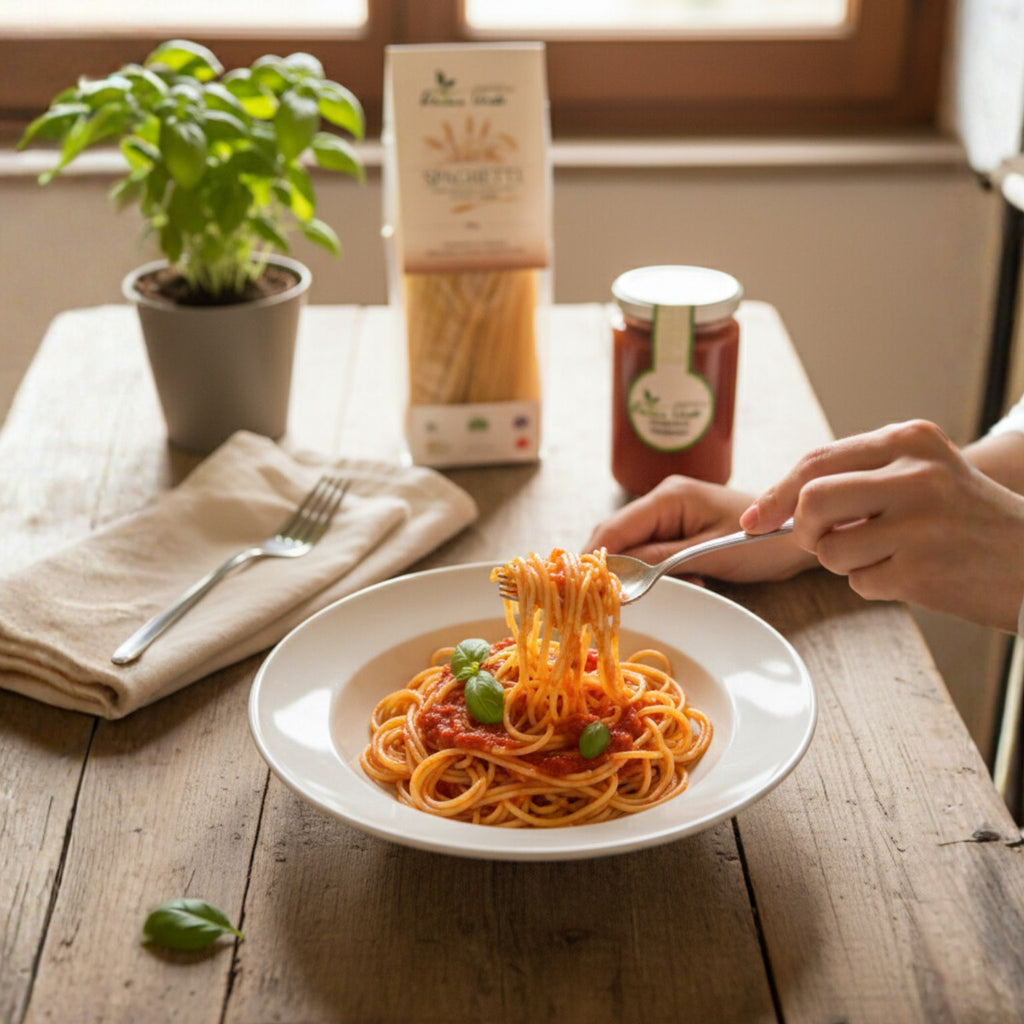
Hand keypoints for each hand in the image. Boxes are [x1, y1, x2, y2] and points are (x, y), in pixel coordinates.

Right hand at [586, 475, 815, 583]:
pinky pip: (652, 551)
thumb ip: (659, 561)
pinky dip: (657, 571)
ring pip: (633, 547)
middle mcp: (662, 499)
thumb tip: (616, 576)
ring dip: (639, 573)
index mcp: (667, 496)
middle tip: (606, 601)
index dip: (594, 559)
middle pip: (617, 537)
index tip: (580, 589)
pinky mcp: (678, 528)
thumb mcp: (708, 554)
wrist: (797, 536)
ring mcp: (669, 512)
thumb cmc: (762, 541)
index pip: (613, 529)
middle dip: (613, 569)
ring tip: (663, 590)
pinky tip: (688, 582)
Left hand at [740, 419, 1023, 632]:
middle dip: (801, 530)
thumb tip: (773, 507)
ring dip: (844, 562)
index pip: (816, 461)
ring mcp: (920, 523)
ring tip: (889, 554)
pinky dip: (874, 584)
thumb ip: (857, 478)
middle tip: (820, 541)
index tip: (753, 520)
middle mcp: (915, 474)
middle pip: (810, 501)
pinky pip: (859, 582)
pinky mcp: (922, 570)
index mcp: (909, 440)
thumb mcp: (923, 472)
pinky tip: (914, 573)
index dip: (775, 494)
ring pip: (828, 548)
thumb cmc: (968, 519)